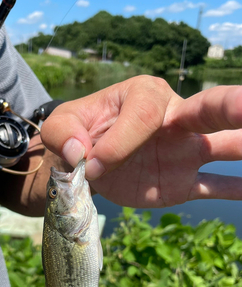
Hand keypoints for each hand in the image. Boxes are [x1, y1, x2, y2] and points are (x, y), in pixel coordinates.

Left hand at [41, 76, 241, 207]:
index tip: (93, 165)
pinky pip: (217, 186)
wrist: (88, 165)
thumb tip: (82, 153)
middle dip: (234, 107)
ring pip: (225, 146)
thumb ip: (66, 133)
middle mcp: (176, 119)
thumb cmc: (78, 136)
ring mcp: (186, 152)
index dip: (119, 143)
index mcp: (144, 97)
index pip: (146, 116)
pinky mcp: (185, 182)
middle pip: (211, 108)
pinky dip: (238, 189)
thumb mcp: (62, 127)